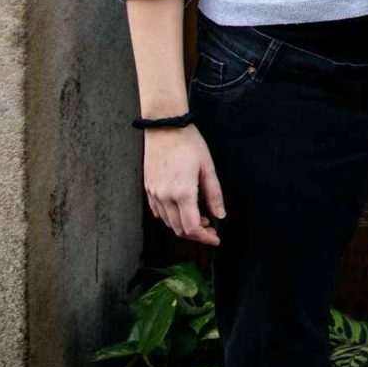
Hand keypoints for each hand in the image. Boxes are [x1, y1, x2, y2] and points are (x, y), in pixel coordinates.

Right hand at [144, 124, 224, 245]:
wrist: (164, 127)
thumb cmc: (189, 144)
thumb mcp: (208, 168)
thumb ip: (214, 194)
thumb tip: (220, 215)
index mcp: (182, 192)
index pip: (192, 227)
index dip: (204, 237)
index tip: (215, 238)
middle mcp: (165, 197)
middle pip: (179, 229)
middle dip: (196, 234)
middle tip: (211, 229)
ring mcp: (154, 194)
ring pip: (168, 222)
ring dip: (184, 226)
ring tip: (200, 217)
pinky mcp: (148, 189)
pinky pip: (158, 212)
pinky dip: (171, 217)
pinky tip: (183, 210)